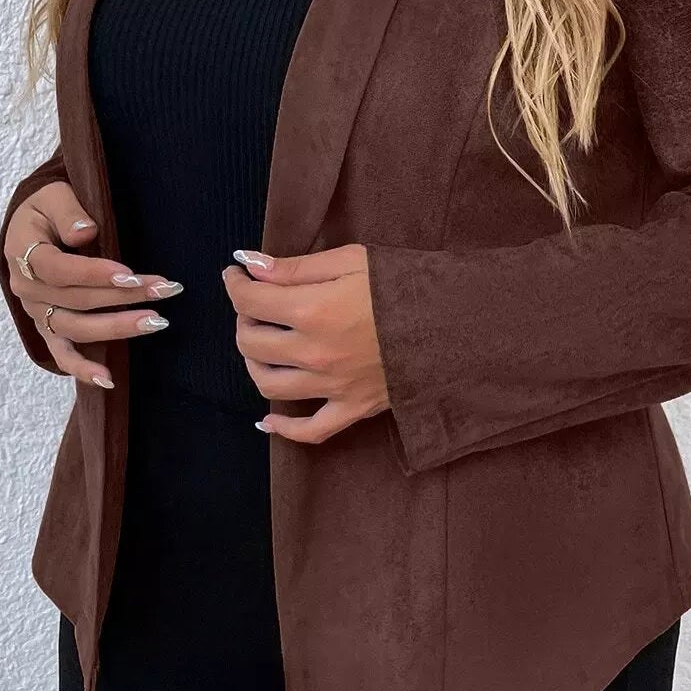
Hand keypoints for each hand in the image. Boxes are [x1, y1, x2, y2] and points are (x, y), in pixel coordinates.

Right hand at [3, 180, 181, 385]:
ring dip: (117, 327)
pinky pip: (62, 354)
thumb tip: (86, 232)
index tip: (131, 275)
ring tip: (157, 321)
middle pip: (76, 300)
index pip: (58, 269)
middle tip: (164, 289)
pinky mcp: (48, 329)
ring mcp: (37, 313)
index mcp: (23, 253)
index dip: (93, 273)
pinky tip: (109, 380)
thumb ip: (68, 211)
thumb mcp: (53, 195)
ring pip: (76, 328)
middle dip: (123, 296)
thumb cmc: (47, 209)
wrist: (32, 227)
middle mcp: (27, 289)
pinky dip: (82, 369)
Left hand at [220, 243, 388, 444]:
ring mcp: (331, 387)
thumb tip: (252, 268)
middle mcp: (313, 354)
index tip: (236, 275)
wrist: (455, 324)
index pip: (249, 301)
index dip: (234, 284)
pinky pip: (308, 430)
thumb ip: (297, 268)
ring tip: (263, 344)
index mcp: (311, 311)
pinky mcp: (351, 409)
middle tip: (256, 304)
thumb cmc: (403, 284)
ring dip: (254, 362)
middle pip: (251, 343)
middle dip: (244, 319)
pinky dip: (283, 428)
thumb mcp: (351, 260)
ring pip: (268, 384)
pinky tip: (269, 420)